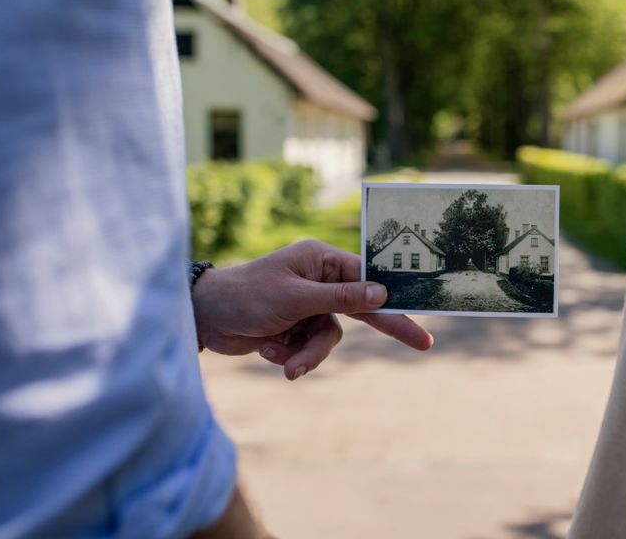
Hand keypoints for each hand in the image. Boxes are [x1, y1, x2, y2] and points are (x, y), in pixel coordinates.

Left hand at [192, 240, 432, 379]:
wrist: (203, 320)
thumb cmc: (246, 297)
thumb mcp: (296, 298)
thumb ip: (341, 298)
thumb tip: (381, 294)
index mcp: (320, 260)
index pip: (367, 277)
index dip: (393, 297)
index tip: (420, 311)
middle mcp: (317, 280)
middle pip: (360, 308)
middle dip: (382, 328)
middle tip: (422, 343)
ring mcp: (306, 305)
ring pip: (331, 337)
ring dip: (310, 354)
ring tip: (288, 365)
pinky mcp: (293, 328)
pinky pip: (310, 348)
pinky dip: (293, 356)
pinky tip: (269, 353)